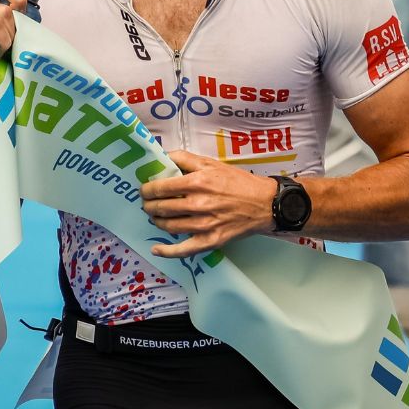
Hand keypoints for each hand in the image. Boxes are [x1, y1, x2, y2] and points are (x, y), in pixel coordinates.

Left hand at [141, 151, 275, 257]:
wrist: (264, 203)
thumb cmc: (238, 182)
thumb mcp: (212, 163)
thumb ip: (185, 159)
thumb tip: (163, 156)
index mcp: (197, 182)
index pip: (161, 187)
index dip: (147, 189)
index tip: (144, 190)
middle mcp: (198, 204)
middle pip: (162, 207)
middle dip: (149, 206)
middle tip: (147, 203)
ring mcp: (204, 225)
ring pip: (169, 226)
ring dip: (157, 221)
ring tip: (155, 216)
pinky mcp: (210, 240)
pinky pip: (183, 249)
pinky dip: (167, 251)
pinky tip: (156, 248)